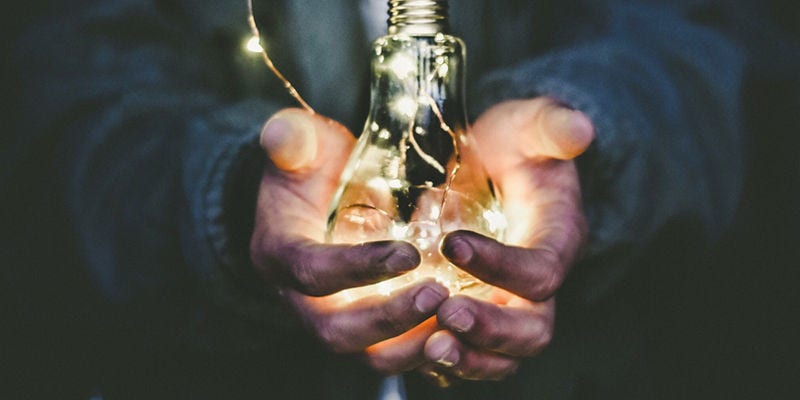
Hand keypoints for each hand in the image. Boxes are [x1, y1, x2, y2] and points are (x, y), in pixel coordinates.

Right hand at [249, 109, 448, 360]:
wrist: (315, 198)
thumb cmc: (311, 168)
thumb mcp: (301, 145)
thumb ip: (293, 138)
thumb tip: (281, 134)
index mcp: (280, 254)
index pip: (311, 272)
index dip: (357, 268)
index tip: (408, 254)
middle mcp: (301, 299)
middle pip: (337, 331)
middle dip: (389, 319)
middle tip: (439, 295)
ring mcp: (334, 318)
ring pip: (368, 354)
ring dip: (412, 345)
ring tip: (458, 319)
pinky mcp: (365, 329)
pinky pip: (393, 353)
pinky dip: (426, 349)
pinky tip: (462, 330)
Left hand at [419, 98, 593, 383]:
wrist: (495, 164)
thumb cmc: (513, 145)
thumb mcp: (529, 125)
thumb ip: (551, 126)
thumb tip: (580, 128)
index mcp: (557, 240)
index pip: (541, 271)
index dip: (502, 265)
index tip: (453, 243)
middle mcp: (538, 284)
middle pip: (532, 329)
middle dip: (491, 330)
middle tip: (446, 315)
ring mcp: (509, 304)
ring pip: (504, 355)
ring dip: (469, 358)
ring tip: (430, 347)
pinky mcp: (481, 314)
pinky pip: (472, 354)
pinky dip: (448, 362)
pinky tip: (413, 350)